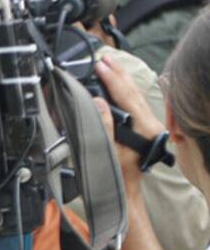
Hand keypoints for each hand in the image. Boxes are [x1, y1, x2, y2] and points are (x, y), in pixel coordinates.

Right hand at [93, 54, 165, 186]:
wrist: (124, 191)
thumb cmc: (115, 175)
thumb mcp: (106, 150)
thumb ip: (103, 125)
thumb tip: (98, 101)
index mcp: (145, 128)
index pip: (126, 96)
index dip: (111, 79)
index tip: (99, 66)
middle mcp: (151, 125)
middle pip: (133, 92)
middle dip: (118, 73)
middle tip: (104, 58)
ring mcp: (150, 125)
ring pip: (135, 95)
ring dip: (121, 78)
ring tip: (110, 64)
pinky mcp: (145, 127)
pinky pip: (135, 102)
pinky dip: (124, 89)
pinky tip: (118, 82)